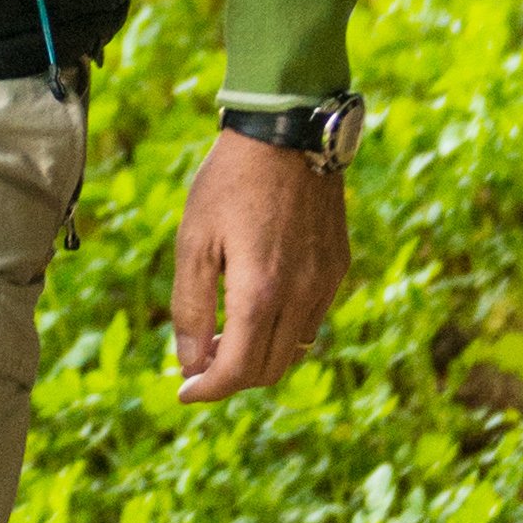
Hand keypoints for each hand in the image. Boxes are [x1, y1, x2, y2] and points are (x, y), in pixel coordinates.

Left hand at [169, 127, 348, 402]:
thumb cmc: (230, 182)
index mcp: (259, 292)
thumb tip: (191, 365)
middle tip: (199, 360)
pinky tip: (258, 306)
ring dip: (258, 357)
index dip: (208, 390)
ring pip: (293, 351)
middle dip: (230, 377)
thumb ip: (191, 309)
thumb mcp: (194, 241)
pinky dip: (283, 330)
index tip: (185, 391)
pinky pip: (312, 320)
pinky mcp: (338, 267)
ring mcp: (325, 282)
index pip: (238, 371)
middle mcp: (300, 296)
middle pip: (267, 370)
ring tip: (225, 335)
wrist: (287, 131)